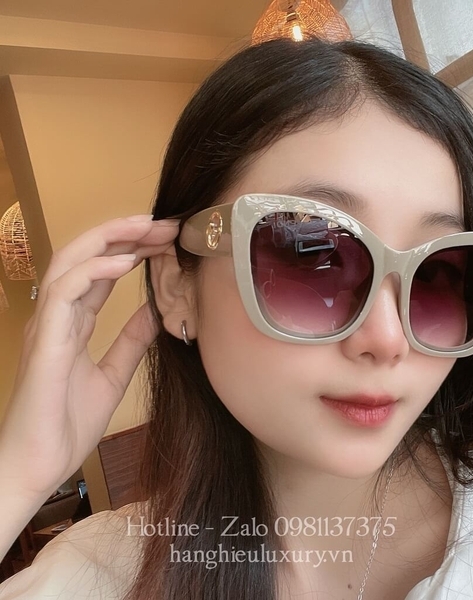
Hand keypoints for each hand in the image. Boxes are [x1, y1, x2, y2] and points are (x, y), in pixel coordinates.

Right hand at [0, 214, 178, 501]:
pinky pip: (66, 290)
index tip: (167, 241)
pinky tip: (128, 261)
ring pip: (72, 261)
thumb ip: (131, 341)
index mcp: (72, 323)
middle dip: (125, 234)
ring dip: (111, 239)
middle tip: (165, 223)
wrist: (38, 466)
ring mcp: (47, 324)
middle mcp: (57, 315)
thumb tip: (157, 312)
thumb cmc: (66, 424)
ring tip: (148, 227)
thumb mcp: (112, 376)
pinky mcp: (44, 339)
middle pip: (87, 256)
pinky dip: (97, 270)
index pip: (102, 273)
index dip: (132, 251)